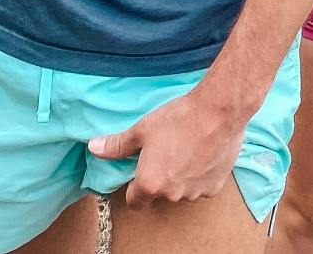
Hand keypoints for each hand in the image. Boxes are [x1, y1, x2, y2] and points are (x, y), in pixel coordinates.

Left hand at [87, 87, 243, 204]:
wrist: (219, 110)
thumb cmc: (178, 118)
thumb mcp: (142, 129)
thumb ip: (117, 145)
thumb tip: (94, 148)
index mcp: (149, 184)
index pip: (134, 202)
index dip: (135, 187)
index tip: (142, 171)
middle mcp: (171, 194)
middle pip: (159, 194)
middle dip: (161, 179)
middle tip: (167, 153)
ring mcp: (194, 192)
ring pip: (182, 190)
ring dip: (181, 178)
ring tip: (187, 150)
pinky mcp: (215, 186)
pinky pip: (202, 186)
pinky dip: (201, 175)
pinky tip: (204, 154)